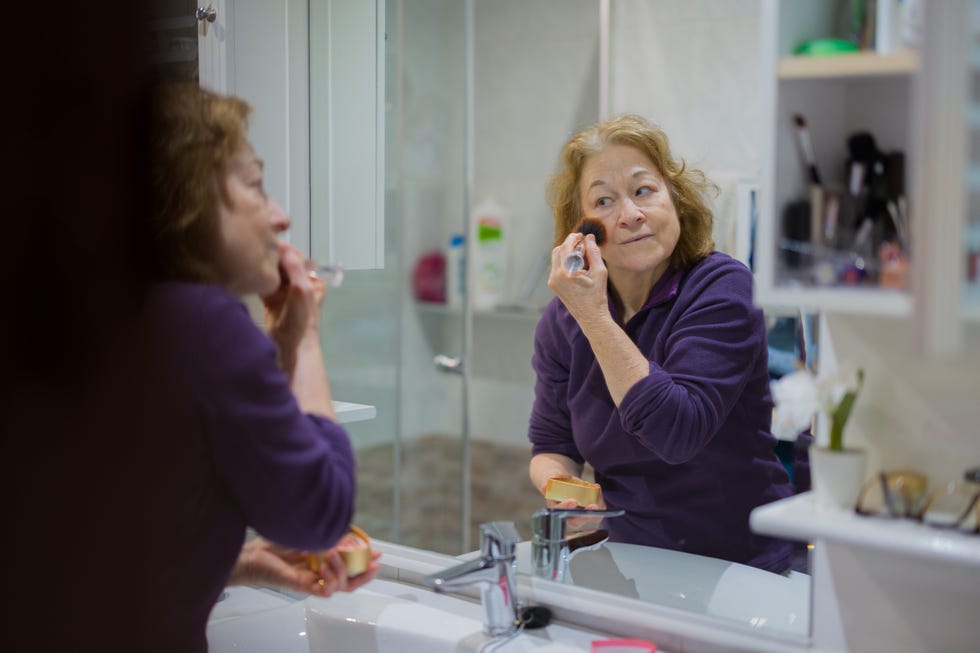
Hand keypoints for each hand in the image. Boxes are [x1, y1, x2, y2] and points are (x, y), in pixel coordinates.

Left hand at [228, 537, 381, 597]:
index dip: (362, 559)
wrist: (249, 554)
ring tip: (336, 554)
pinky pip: (324, 591)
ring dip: (344, 571)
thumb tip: (343, 527)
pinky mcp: (301, 586)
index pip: (347, 563)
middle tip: (373, 564)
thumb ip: (323, 531)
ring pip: (339, 586)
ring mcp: (311, 580)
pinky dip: (330, 579)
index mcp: (320, 559)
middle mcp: (318, 572)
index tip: (375, 551)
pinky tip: (327, 565)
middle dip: (364, 573)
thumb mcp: (305, 530)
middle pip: (348, 580)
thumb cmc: (271, 542)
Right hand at [262, 243, 325, 373]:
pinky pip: (264, 284)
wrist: (292, 348)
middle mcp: (299, 284)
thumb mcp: (303, 291)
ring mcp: (284, 293)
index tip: (269, 242)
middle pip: (283, 265)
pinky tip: (248, 271)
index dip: (284, 250)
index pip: (297, 259)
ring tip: (250, 257)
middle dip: (272, 257)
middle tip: (255, 248)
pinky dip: (258, 279)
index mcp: (312, 281)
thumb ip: (295, 269)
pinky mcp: (271, 300)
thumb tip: (284, 247)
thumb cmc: (302, 320)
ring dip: (264, 267)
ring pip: (272, 273)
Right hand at [540, 475, 606, 533]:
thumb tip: (545, 486)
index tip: (573, 500)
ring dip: (597, 506)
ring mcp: (579, 515)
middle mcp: (566, 515)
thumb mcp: (552, 477)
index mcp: (555, 508)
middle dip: (586, 515)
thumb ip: (549, 482)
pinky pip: (598, 511)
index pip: (559, 511)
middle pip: (576, 521)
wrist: (563, 480)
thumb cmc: (557, 480)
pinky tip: (597, 488)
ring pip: (590, 517)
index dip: (566, 507)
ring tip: (596, 488)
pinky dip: (600, 500)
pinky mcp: (589, 512)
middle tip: (593, 505)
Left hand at [548, 232, 608, 324]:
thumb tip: (589, 237)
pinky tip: (577, 265)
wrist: (591, 317)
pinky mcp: (553, 285)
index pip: (565, 247)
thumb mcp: (600, 272)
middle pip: (557, 250)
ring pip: (555, 258)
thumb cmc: (597, 296)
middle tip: (581, 243)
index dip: (573, 238)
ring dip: (566, 252)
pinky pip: (556, 267)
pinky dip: (565, 262)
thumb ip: (594, 252)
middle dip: (569, 244)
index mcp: (566, 273)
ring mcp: (552, 281)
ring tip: (581, 255)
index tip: (581, 235)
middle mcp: (555, 276)